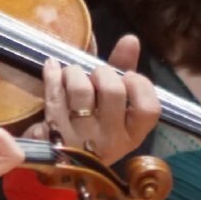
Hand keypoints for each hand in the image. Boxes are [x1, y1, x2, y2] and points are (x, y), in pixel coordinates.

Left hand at [40, 36, 162, 164]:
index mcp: (132, 135)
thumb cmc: (94, 126)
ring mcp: (81, 141)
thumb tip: (131, 39)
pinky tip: (52, 68)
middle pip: (113, 91)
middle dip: (102, 72)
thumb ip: (124, 69)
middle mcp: (110, 141)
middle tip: (94, 76)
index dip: (139, 85)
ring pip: (81, 91)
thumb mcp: (114, 104)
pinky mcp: (53, 137)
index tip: (127, 77)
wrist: (60, 159)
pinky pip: (54, 96)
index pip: (148, 109)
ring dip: (74, 72)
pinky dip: (52, 75)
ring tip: (71, 74)